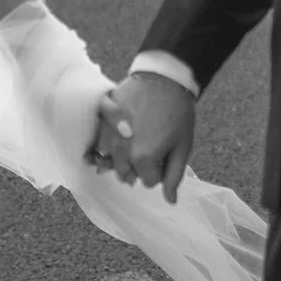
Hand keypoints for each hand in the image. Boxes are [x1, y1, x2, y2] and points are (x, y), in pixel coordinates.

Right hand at [93, 72, 195, 203]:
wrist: (163, 79)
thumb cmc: (178, 113)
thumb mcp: (183, 147)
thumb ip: (174, 176)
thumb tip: (170, 201)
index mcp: (144, 157)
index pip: (148, 181)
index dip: (158, 170)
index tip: (164, 154)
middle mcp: (122, 149)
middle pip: (126, 174)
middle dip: (139, 167)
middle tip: (150, 149)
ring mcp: (109, 134)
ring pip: (110, 161)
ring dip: (120, 158)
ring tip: (133, 144)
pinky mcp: (102, 121)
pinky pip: (98, 143)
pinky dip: (104, 146)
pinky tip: (112, 142)